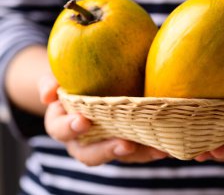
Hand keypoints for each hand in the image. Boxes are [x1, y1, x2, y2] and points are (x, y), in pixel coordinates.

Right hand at [39, 74, 167, 165]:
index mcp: (62, 122)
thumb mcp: (59, 74)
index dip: (69, 128)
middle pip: (89, 154)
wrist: (89, 81)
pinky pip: (138, 150)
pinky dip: (152, 149)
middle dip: (106, 151)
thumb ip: (50, 80)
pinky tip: (168, 144)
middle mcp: (82, 139)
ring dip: (138, 154)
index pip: (60, 129)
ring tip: (157, 149)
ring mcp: (105, 142)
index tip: (83, 121)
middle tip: (125, 145)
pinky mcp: (126, 141)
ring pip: (119, 155)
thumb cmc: (72, 78)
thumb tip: (48, 94)